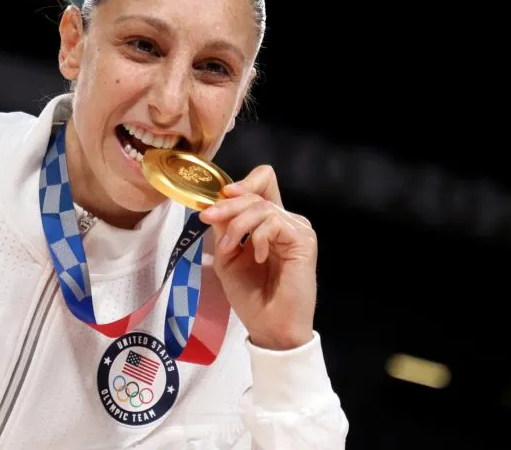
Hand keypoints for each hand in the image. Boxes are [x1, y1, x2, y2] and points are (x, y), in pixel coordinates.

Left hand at [198, 165, 317, 350]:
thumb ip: (224, 229)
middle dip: (227, 204)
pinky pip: (274, 222)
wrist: (269, 326)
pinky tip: (256, 257)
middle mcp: (285, 222)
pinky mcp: (304, 240)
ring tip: (228, 249)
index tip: (221, 195)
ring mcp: (296, 230)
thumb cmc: (250, 297)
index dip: (244, 182)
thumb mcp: (227, 258)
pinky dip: (257, 237)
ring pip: (262, 206)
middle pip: (258, 192)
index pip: (264, 184)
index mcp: (268, 223)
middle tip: (207, 217)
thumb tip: (216, 203)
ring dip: (237, 225)